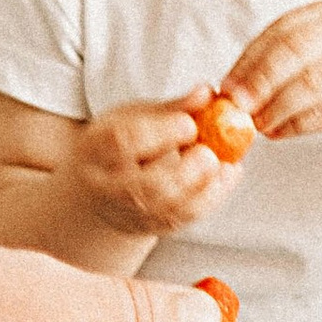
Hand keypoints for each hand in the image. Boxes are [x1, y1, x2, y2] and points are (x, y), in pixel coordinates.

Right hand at [70, 97, 223, 239]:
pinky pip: (182, 219)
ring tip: (227, 166)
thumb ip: (172, 108)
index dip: (160, 133)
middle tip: (210, 154)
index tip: (189, 123)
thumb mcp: (134, 117)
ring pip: (166, 209)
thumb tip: (207, 93)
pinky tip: (227, 177)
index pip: (123, 143)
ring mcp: (125, 213)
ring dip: (203, 188)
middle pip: (143, 187)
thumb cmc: (120, 145)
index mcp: (95, 149)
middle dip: (184, 172)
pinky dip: (210, 199)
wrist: (101, 190)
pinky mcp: (148, 228)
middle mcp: (105, 187)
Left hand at [227, 3, 321, 157]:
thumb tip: (228, 89)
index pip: (281, 31)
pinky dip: (296, 125)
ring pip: (311, 82)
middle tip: (237, 105)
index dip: (249, 59)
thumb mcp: (308, 62)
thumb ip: (273, 67)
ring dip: (277, 106)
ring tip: (258, 124)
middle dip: (260, 80)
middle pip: (296, 50)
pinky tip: (279, 133)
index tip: (226, 86)